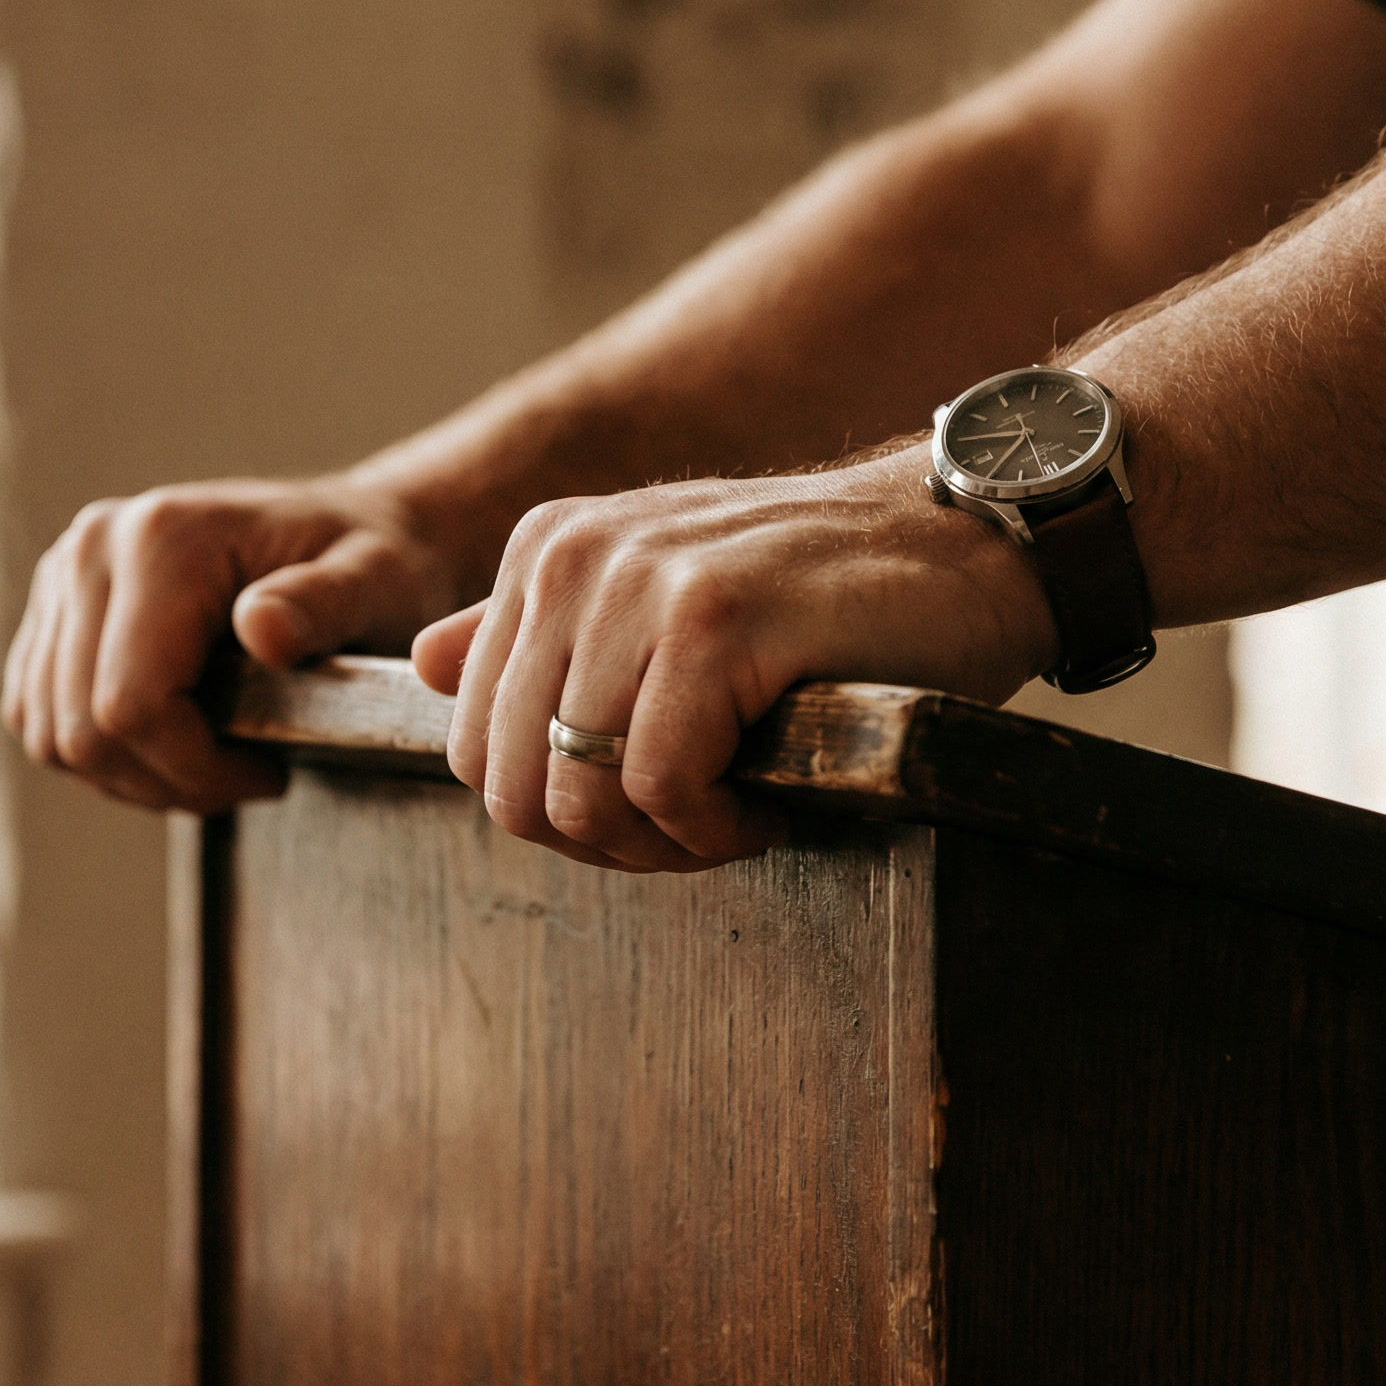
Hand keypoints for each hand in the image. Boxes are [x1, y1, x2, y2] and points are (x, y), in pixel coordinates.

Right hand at [4, 477, 466, 811]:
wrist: (349, 535)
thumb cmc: (376, 565)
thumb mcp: (378, 583)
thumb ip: (325, 604)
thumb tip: (261, 627)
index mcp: (163, 538)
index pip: (128, 707)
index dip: (194, 771)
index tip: (268, 775)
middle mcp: (92, 548)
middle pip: (80, 731)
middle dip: (167, 781)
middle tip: (246, 778)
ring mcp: (62, 577)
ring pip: (50, 734)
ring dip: (132, 777)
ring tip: (217, 762)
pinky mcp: (52, 611)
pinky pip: (38, 718)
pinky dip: (101, 755)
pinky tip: (177, 742)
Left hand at [409, 455, 1054, 872]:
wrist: (961, 544)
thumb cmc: (816, 598)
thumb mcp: (656, 602)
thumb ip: (535, 638)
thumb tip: (423, 667)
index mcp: (541, 554)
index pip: (473, 747)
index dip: (560, 812)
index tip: (654, 804)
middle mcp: (568, 558)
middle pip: (510, 785)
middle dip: (602, 841)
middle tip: (700, 825)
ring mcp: (636, 582)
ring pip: (577, 796)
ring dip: (665, 841)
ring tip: (741, 806)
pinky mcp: (713, 619)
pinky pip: (663, 787)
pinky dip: (717, 828)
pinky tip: (775, 795)